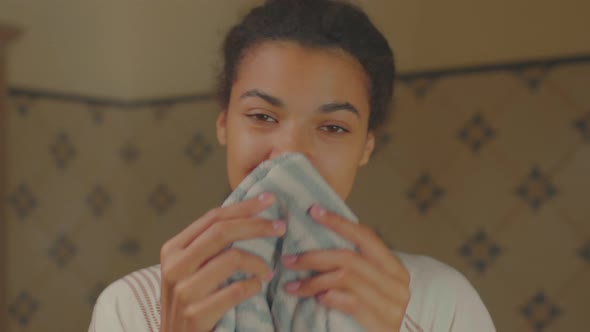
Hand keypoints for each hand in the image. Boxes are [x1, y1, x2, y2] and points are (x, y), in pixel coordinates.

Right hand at [159, 193, 285, 331]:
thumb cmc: (190, 302)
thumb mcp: (189, 270)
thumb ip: (209, 246)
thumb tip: (248, 215)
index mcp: (173, 249)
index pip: (213, 217)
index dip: (243, 207)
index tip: (268, 200)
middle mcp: (174, 266)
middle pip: (222, 231)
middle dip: (257, 225)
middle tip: (281, 227)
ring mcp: (183, 291)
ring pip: (232, 258)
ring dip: (259, 263)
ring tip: (268, 271)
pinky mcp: (196, 314)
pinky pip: (237, 290)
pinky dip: (253, 286)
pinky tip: (257, 287)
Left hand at [282, 204, 410, 331]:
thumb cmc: (383, 312)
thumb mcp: (378, 286)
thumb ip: (360, 268)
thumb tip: (322, 245)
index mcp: (395, 268)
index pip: (365, 236)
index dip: (339, 222)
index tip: (314, 211)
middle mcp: (396, 284)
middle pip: (349, 258)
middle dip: (314, 257)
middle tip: (289, 259)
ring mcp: (390, 304)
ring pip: (345, 279)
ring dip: (313, 281)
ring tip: (293, 285)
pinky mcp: (381, 324)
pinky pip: (351, 303)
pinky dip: (330, 297)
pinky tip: (317, 298)